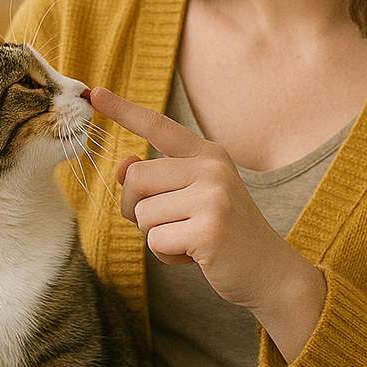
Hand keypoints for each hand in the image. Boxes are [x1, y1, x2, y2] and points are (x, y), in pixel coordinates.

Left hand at [89, 86, 326, 363]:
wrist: (271, 272)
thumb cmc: (223, 233)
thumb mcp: (192, 198)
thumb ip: (158, 180)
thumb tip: (124, 164)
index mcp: (209, 154)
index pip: (159, 126)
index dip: (124, 110)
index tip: (95, 93)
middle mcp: (212, 168)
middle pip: (137, 178)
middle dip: (137, 208)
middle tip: (166, 225)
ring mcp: (213, 197)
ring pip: (143, 214)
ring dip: (156, 235)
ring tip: (189, 240)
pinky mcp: (210, 229)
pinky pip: (156, 241)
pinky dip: (167, 256)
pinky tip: (195, 255)